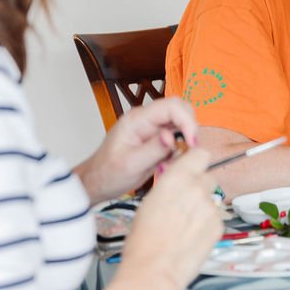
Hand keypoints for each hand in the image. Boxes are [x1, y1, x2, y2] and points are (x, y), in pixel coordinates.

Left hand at [76, 98, 198, 202]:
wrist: (97, 182)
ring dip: (184, 140)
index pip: (171, 106)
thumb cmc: (108, 174)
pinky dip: (178, 149)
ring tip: (173, 161)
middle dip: (189, 128)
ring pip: (180, 123)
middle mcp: (146, 118)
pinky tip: (167, 164)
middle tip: (190, 150)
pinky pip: (175, 136)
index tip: (192, 143)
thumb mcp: (131, 165)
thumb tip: (172, 137)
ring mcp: (151, 127)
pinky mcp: (155, 137)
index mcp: (137, 120)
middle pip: (179, 109)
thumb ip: (153, 149)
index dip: (187, 121)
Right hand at [106, 148, 223, 289]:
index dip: (196, 161)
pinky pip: (215, 217)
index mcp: (177, 177)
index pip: (200, 154)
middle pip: (208, 176)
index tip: (192, 167)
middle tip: (185, 201)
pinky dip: (206, 224)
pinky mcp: (218, 225)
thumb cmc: (144, 239)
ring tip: (184, 224)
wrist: (154, 268)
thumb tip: (176, 179)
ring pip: (211, 199)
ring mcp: (210, 207)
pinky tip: (190, 235)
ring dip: (201, 207)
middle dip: (199, 186)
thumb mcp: (149, 200)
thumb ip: (169, 184)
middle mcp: (197, 188)